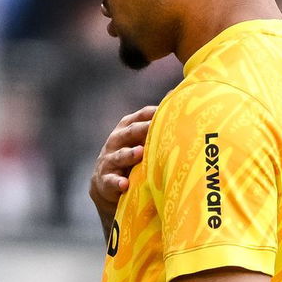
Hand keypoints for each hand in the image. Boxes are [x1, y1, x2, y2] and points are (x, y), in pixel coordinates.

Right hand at [89, 105, 155, 237]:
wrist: (106, 182)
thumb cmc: (131, 156)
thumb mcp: (139, 139)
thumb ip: (154, 124)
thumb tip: (175, 97)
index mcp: (127, 128)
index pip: (140, 116)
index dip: (153, 113)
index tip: (168, 110)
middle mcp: (116, 141)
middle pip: (130, 132)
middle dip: (142, 129)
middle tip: (154, 126)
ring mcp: (109, 160)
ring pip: (120, 156)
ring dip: (130, 154)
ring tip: (140, 153)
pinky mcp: (105, 180)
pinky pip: (111, 180)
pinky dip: (117, 182)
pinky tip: (124, 184)